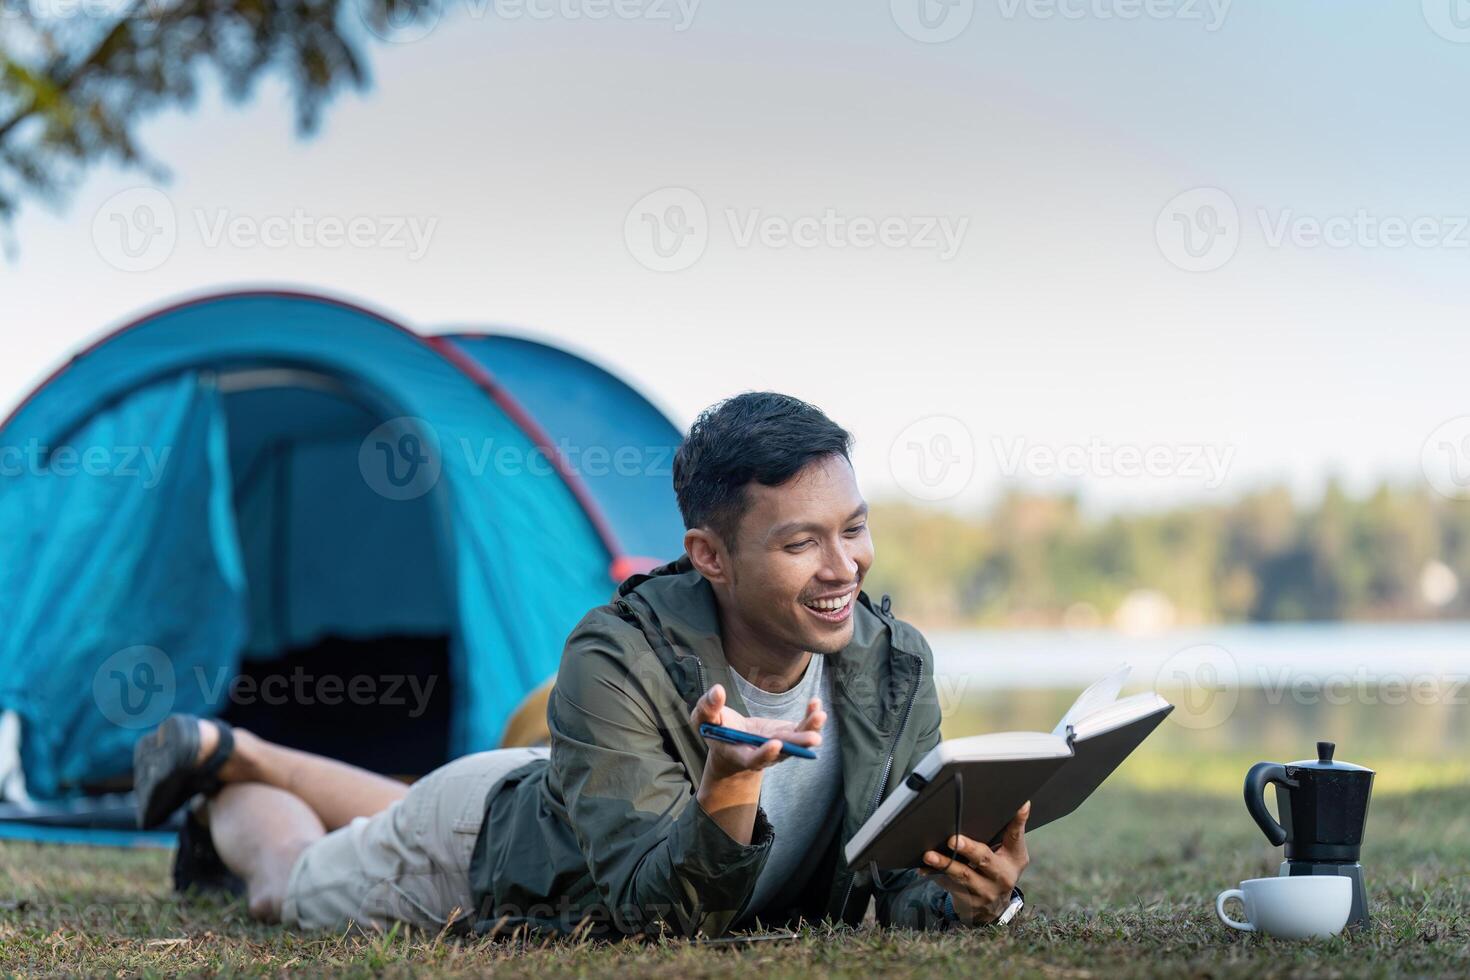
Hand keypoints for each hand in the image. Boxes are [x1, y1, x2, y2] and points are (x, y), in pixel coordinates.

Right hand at [691, 684, 825, 844]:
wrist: (732, 740)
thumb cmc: (716, 730)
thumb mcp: (703, 720)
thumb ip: (708, 708)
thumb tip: (717, 691)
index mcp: (741, 755)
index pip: (754, 759)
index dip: (765, 754)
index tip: (775, 744)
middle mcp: (764, 755)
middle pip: (783, 752)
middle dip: (798, 744)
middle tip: (814, 738)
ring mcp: (778, 746)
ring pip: (797, 741)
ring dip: (810, 729)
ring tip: (821, 716)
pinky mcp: (787, 735)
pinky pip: (800, 727)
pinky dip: (809, 716)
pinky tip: (816, 703)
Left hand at [922, 801, 1029, 924]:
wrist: (993, 907)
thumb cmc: (1000, 868)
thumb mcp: (1011, 852)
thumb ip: (1012, 830)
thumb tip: (1022, 802)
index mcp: (1014, 859)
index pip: (1015, 837)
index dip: (1017, 822)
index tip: (1019, 805)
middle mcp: (1002, 877)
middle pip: (984, 860)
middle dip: (969, 849)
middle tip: (953, 840)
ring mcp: (985, 892)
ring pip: (963, 876)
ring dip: (945, 864)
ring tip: (929, 855)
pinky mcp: (968, 901)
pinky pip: (949, 886)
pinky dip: (935, 875)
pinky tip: (923, 868)